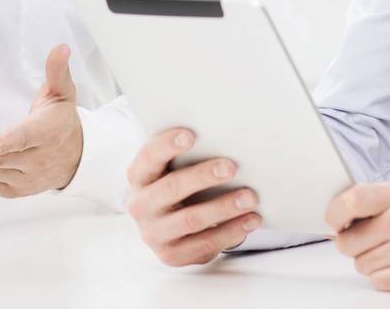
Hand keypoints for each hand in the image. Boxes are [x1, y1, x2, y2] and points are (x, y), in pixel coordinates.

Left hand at [0, 43, 84, 196]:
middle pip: (3, 159)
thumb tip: (60, 48)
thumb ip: (57, 70)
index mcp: (50, 132)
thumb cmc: (61, 120)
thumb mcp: (63, 92)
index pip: (27, 138)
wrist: (76, 156)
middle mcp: (40, 159)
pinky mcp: (18, 190)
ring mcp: (29, 178)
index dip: (9, 143)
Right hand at [126, 128, 261, 265]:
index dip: (167, 145)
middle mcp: (140, 205)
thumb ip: (187, 156)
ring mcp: (154, 233)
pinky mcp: (171, 254)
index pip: (149, 157)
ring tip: (250, 197)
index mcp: (139, 176)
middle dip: (203, 176)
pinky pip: (204, 244)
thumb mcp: (172, 169)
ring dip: (224, 207)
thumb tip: (227, 143)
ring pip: (191, 219)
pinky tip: (251, 220)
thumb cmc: (177, 184)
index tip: (191, 135)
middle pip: (171, 188)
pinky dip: (231, 231)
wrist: (168, 225)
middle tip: (231, 167)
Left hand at [326, 182, 389, 291]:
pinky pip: (378, 282)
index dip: (334, 216)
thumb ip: (377, 202)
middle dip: (355, 246)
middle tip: (376, 243)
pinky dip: (387, 279)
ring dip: (373, 264)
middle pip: (348, 242)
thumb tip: (336, 219)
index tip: (335, 223)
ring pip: (362, 264)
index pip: (350, 201)